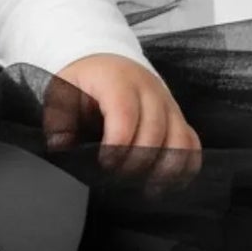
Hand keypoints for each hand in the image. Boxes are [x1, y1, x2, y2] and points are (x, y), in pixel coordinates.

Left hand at [51, 54, 201, 187]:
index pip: (125, 114)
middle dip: (136, 162)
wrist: (106, 62)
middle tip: (117, 179)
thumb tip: (60, 147)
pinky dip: (185, 166)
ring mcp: (168, 103)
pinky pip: (192, 144)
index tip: (105, 163)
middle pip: (154, 131)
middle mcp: (149, 90)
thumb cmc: (84, 82)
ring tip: (144, 188)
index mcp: (117, 80)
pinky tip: (167, 183)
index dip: (118, 145)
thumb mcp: (62, 92)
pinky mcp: (178, 117)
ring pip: (180, 139)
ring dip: (164, 169)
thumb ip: (59, 120)